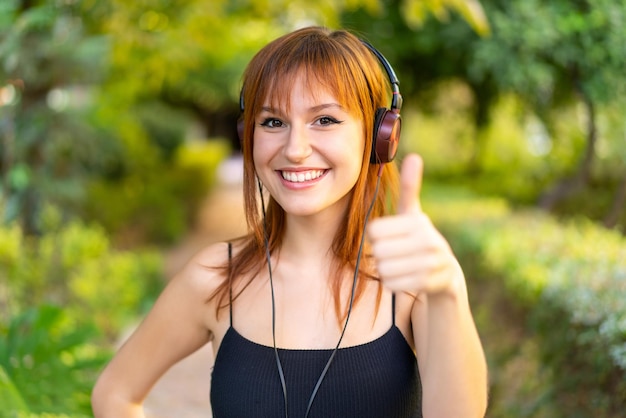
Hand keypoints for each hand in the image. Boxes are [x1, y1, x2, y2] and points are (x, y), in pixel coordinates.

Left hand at [367, 154, 460, 294]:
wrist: (445, 274)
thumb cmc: (419, 238)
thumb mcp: (413, 213)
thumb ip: (409, 186)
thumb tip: (414, 156)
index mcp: (418, 221)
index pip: (374, 231)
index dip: (376, 236)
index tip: (388, 236)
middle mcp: (427, 240)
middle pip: (378, 251)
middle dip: (381, 254)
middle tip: (394, 253)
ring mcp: (430, 262)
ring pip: (383, 268)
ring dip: (385, 269)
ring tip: (400, 264)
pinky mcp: (429, 282)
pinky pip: (391, 284)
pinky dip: (392, 283)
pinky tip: (405, 277)